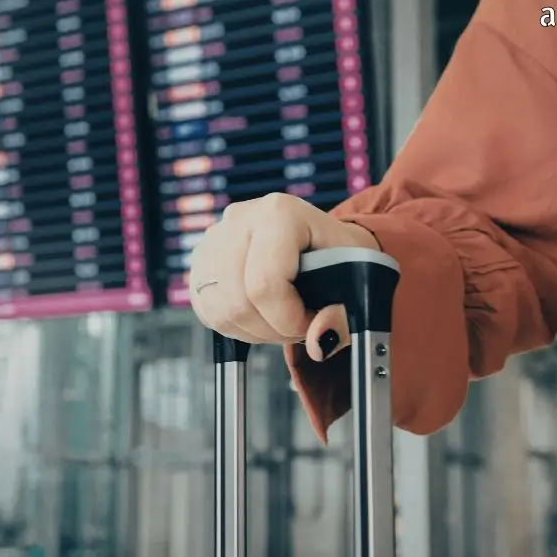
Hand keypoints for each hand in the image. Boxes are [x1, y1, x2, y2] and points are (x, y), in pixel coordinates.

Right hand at [188, 193, 380, 360]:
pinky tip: (261, 316)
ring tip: (282, 319)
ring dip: (255, 330)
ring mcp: (214, 239)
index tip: (312, 323)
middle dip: (273, 329)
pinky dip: (235, 326)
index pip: (264, 284)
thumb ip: (343, 316)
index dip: (288, 319)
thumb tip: (318, 343)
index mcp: (279, 213)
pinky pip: (207, 311)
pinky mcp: (200, 261)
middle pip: (239, 302)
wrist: (322, 243)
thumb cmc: (340, 258)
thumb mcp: (356, 282)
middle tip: (299, 325)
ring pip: (221, 311)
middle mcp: (240, 219)